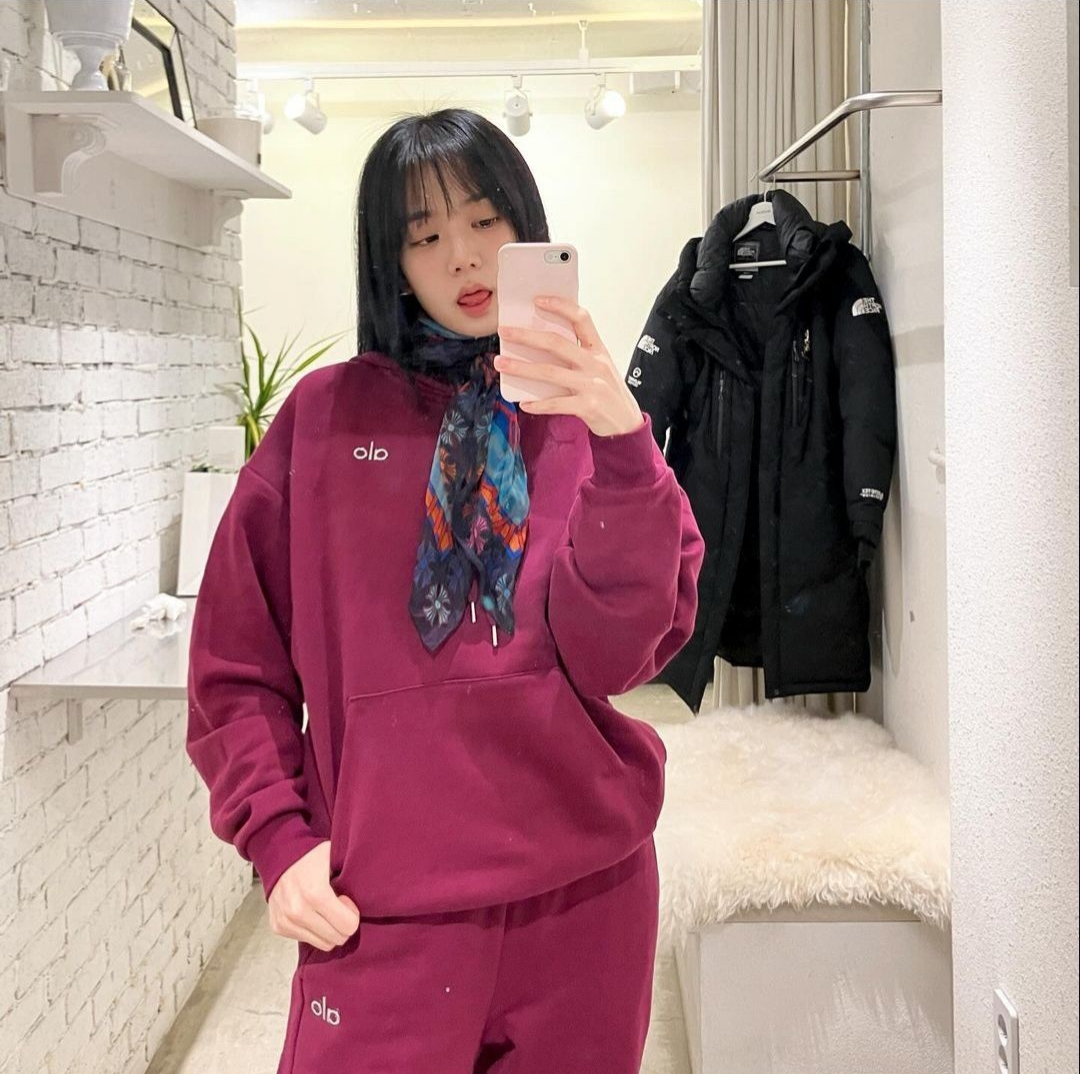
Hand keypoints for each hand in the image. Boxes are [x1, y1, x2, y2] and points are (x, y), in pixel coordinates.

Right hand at [267, 840, 359, 950]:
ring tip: (325, 909)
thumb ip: (352, 875)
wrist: (279, 856)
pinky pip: (306, 940)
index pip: (348, 926)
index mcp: (315, 893)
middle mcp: (298, 911)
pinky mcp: (278, 927)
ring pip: (322, 943)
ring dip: (329, 929)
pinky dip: (313, 929)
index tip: (346, 900)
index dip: (352, 914)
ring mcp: (286, 921)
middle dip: (342, 924)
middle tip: (338, 906)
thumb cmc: (312, 856)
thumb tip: (373, 889)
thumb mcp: (335, 857)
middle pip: (336, 938)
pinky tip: (312, 912)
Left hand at [495, 295, 644, 437]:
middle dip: (527, 336)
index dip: (560, 306)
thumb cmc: (609, 393)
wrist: (627, 423)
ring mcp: (592, 385)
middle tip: (504, 332)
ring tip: (501, 363)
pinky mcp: (588, 406)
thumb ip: (578, 356)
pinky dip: (538, 404)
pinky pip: (556, 403)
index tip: (537, 300)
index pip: (581, 318)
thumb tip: (540, 348)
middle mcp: (595, 363)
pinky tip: (523, 403)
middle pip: (557, 343)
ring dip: (522, 368)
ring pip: (550, 372)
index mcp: (598, 349)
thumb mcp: (599, 367)